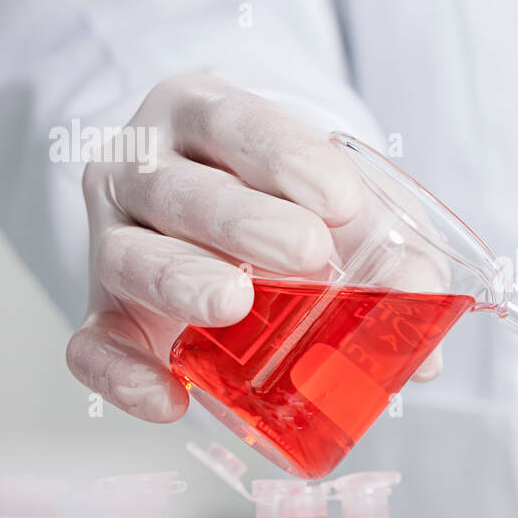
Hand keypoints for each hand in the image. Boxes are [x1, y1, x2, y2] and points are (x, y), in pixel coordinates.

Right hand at [66, 74, 440, 422]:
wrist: (218, 211)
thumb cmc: (286, 200)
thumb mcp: (340, 207)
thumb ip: (386, 255)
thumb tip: (426, 350)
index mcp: (201, 116)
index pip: (235, 124)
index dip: (286, 158)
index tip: (343, 198)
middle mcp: (143, 168)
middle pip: (181, 189)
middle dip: (243, 220)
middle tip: (308, 253)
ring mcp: (114, 239)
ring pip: (131, 256)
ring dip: (184, 281)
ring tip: (235, 304)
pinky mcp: (103, 311)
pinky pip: (92, 345)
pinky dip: (122, 376)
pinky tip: (170, 400)